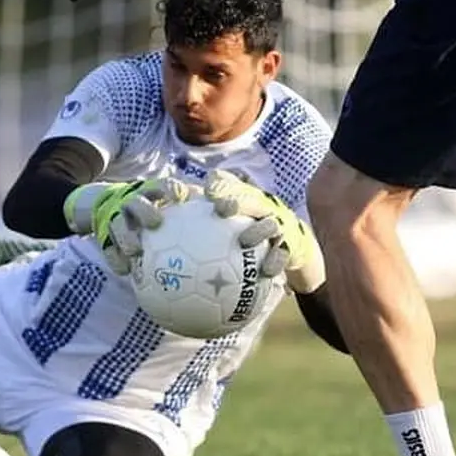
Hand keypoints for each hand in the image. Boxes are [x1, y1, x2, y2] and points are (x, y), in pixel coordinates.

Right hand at [64, 178, 195, 272]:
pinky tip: (124, 271)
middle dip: (145, 210)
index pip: (163, 187)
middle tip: (155, 222)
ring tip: (135, 252)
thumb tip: (233, 226)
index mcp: (152, 193)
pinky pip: (108, 248)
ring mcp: (116, 217)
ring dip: (126, 236)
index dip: (172, 190)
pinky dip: (115, 258)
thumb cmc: (157, 211)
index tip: (182, 197)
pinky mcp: (103, 233)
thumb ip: (199, 212)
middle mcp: (133, 202)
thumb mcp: (174, 207)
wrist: (110, 207)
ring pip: (117, 224)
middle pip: (137, 202)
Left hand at [203, 169, 325, 293]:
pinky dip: (275, 261)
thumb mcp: (225, 232)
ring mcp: (279, 225)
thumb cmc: (247, 238)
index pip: (229, 184)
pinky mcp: (292, 244)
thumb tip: (162, 240)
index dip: (219, 184)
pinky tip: (266, 271)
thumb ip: (197, 229)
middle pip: (251, 198)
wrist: (291, 247)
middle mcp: (263, 207)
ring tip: (245, 241)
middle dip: (237, 199)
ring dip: (258, 230)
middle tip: (222, 209)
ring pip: (270, 223)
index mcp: (244, 198)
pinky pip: (284, 253)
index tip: (206, 193)